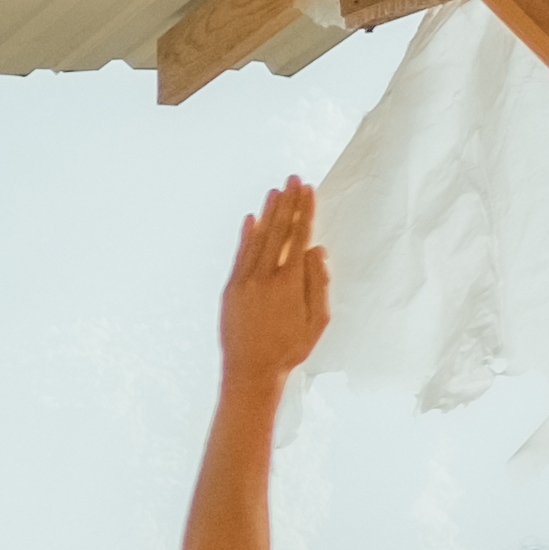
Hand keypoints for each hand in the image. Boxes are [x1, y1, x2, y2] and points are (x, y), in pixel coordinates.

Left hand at [217, 179, 329, 392]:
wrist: (250, 371)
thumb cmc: (290, 349)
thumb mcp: (317, 321)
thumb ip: (318, 283)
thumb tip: (316, 250)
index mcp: (290, 283)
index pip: (299, 237)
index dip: (304, 211)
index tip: (309, 190)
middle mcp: (265, 277)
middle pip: (279, 231)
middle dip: (287, 202)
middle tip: (293, 178)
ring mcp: (245, 282)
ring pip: (258, 239)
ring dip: (268, 213)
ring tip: (275, 191)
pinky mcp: (230, 289)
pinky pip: (240, 255)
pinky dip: (246, 236)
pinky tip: (252, 219)